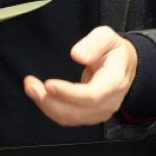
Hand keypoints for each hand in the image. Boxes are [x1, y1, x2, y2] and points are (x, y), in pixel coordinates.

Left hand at [23, 26, 138, 125]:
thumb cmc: (113, 51)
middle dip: (50, 100)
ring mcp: (99, 112)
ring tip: (30, 86)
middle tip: (30, 83)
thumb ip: (94, 43)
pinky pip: (67, 118)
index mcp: (115, 82)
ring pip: (69, 118)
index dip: (69, 94)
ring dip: (45, 105)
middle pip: (77, 111)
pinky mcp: (89, 115)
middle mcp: (109, 102)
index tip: (48, 84)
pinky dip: (49, 108)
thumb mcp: (107, 37)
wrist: (124, 66)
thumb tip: (78, 55)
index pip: (92, 96)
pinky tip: (38, 95)